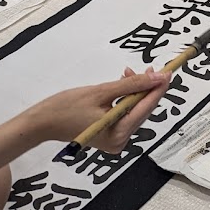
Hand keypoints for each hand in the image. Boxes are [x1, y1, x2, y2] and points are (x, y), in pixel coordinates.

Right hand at [25, 69, 169, 152]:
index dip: (158, 88)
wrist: (41, 123)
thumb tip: (156, 77)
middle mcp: (120, 141)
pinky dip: (126, 100)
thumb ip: (131, 85)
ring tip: (130, 72)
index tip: (168, 73)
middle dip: (147, 88)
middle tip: (152, 68)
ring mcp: (115, 140)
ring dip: (135, 92)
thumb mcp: (101, 92)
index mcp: (119, 134)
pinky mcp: (110, 136)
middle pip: (142, 110)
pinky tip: (124, 84)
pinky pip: (124, 115)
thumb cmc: (65, 108)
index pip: (146, 108)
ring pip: (134, 111)